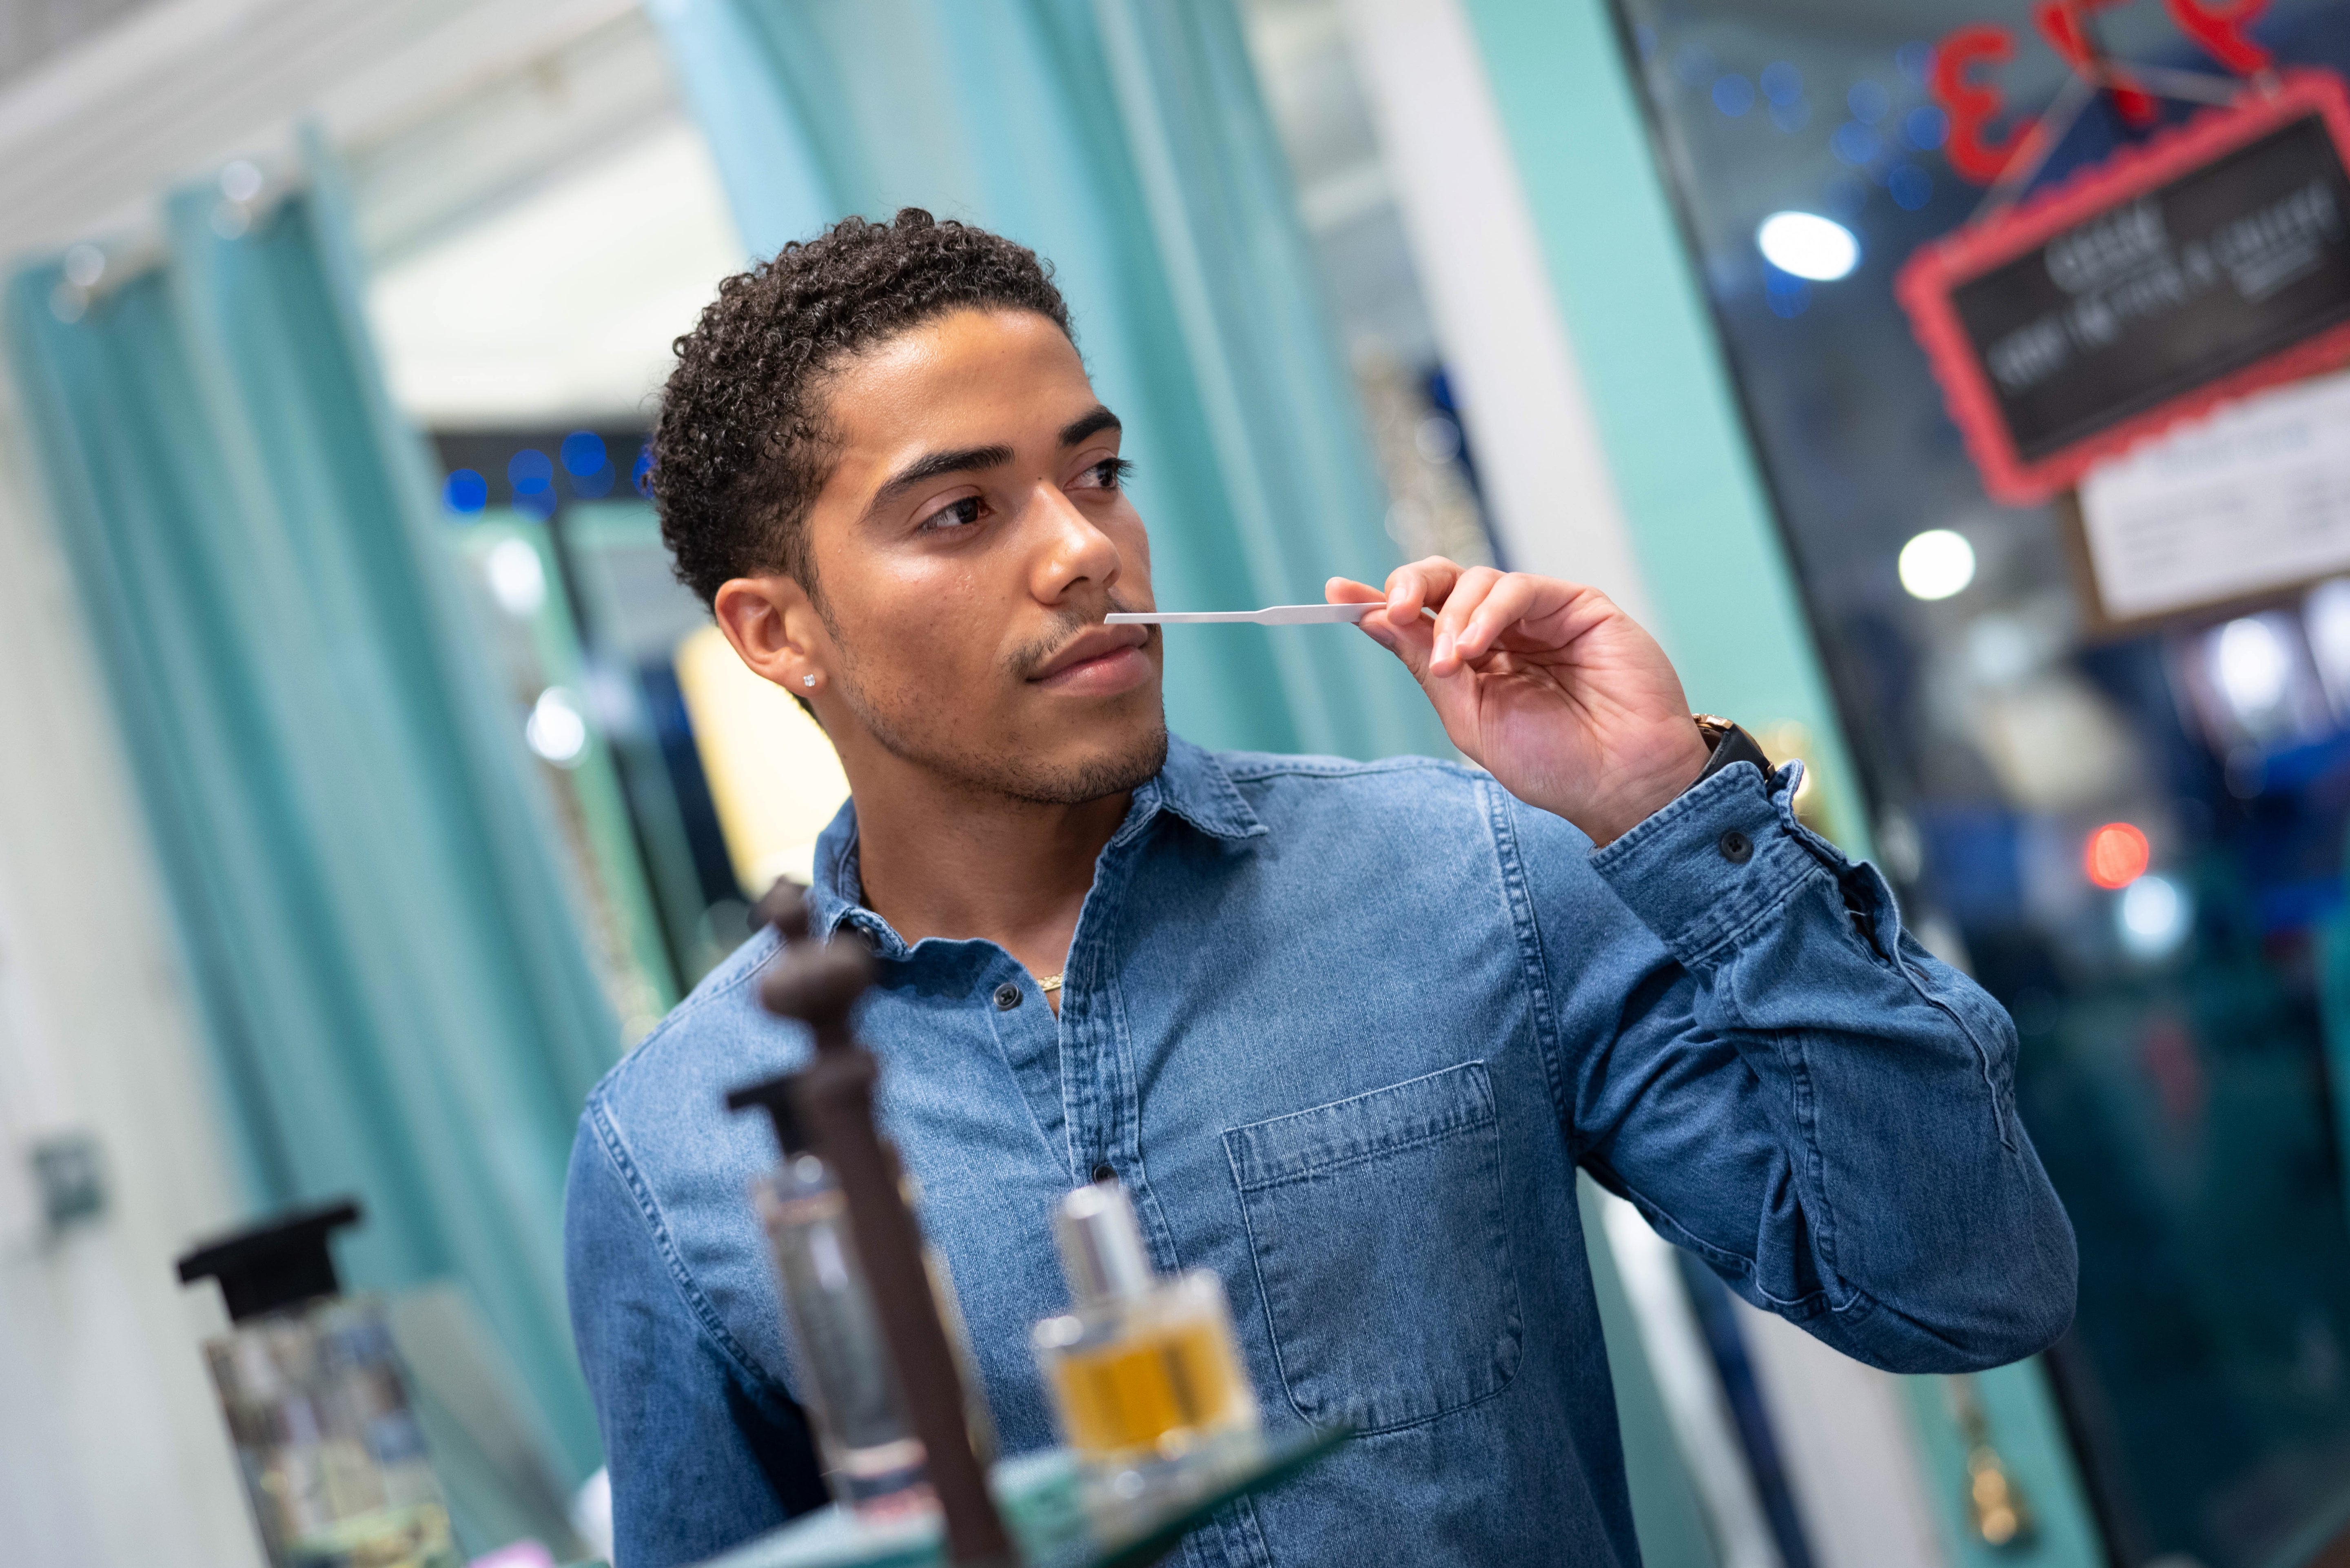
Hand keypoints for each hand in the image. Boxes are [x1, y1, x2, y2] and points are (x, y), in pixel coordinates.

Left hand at [1329, 560, 1710, 846]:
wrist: (1620, 783)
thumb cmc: (1553, 763)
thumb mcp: (1468, 716)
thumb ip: (1424, 663)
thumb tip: (1371, 618)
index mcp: (1476, 661)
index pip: (1421, 617)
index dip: (1380, 601)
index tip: (1336, 593)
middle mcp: (1505, 631)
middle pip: (1445, 583)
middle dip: (1409, 587)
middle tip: (1390, 609)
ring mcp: (1540, 615)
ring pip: (1477, 581)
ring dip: (1452, 615)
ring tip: (1450, 661)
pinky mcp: (1577, 605)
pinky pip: (1520, 587)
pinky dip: (1488, 611)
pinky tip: (1472, 648)